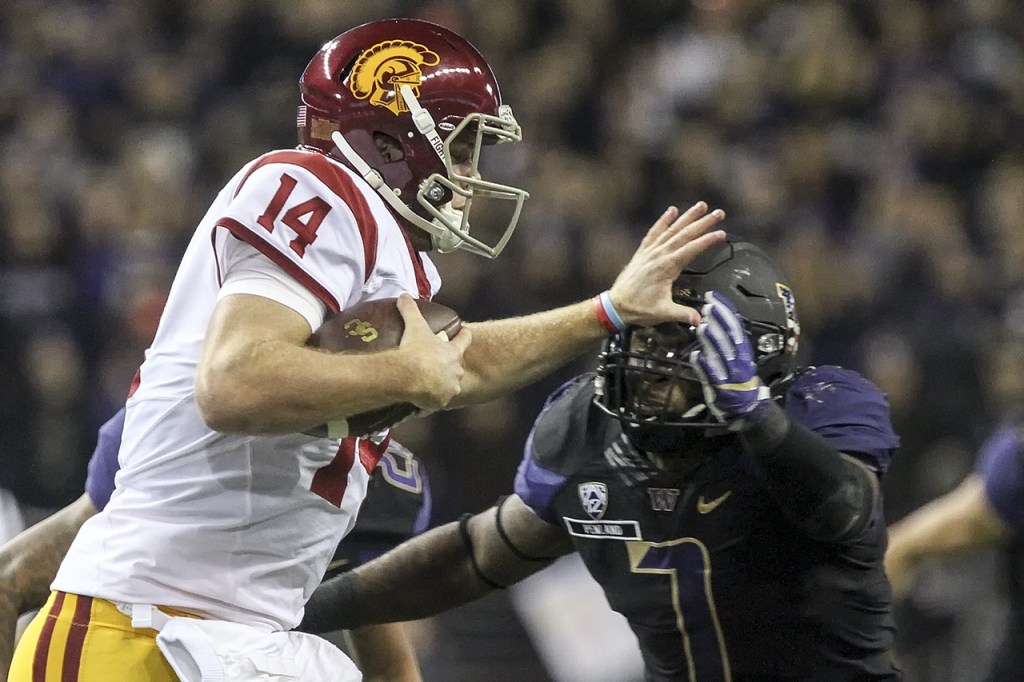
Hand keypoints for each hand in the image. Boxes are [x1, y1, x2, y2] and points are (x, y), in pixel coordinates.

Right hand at [396, 294, 470, 410]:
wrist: (408, 375)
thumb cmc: (414, 349)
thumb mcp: (413, 325)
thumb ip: (409, 309)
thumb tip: (403, 295)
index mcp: (453, 351)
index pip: (465, 339)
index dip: (464, 334)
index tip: (465, 331)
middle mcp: (456, 371)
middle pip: (456, 366)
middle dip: (447, 365)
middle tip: (433, 363)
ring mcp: (450, 388)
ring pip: (448, 386)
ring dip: (440, 384)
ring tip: (425, 383)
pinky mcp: (441, 402)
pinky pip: (437, 402)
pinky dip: (430, 400)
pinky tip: (420, 398)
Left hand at [607, 203, 726, 327]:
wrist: (615, 306)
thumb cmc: (638, 309)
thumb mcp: (663, 313)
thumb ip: (683, 314)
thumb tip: (699, 320)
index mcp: (666, 267)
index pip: (691, 250)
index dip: (707, 241)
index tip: (721, 234)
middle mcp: (658, 255)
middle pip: (684, 234)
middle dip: (703, 223)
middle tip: (719, 213)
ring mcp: (650, 251)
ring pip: (671, 229)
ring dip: (687, 217)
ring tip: (701, 205)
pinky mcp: (643, 252)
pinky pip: (654, 232)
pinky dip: (663, 220)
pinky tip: (671, 210)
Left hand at [690, 292, 769, 427]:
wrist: (748, 408)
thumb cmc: (741, 381)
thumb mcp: (739, 360)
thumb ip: (729, 344)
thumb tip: (717, 323)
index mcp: (744, 351)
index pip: (736, 325)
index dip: (725, 310)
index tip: (714, 297)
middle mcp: (739, 360)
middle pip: (730, 336)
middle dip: (720, 320)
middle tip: (708, 305)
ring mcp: (730, 373)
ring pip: (721, 353)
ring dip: (712, 339)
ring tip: (702, 326)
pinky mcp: (720, 387)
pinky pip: (711, 375)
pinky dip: (704, 365)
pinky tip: (695, 356)